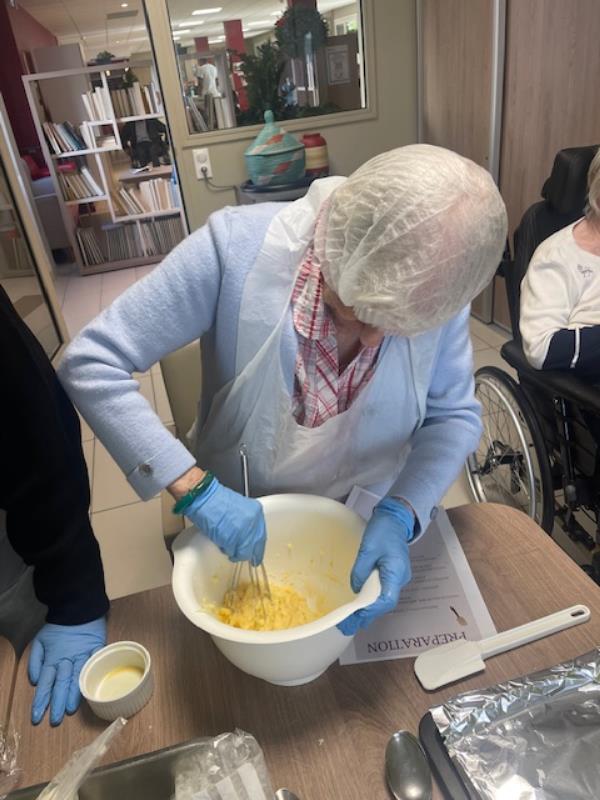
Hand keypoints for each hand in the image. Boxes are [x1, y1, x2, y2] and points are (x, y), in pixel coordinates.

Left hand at [28, 617, 106, 725]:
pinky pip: (95, 663)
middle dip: (57, 703)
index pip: (45, 683)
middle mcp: (67, 659)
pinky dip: (92, 674)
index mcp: (53, 658)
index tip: (37, 717)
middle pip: (61, 683)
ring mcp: (83, 655)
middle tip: (54, 720)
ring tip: (70, 710)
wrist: (78, 607)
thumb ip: (35, 661)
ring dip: (73, 694)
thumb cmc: (58, 627)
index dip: (41, 700)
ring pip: (77, 677)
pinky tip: (92, 687)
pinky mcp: (96, 650)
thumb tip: (36, 680)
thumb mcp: (39, 641)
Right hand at [185, 478, 265, 564]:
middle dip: (249, 553)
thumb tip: (248, 537)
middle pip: (254, 546)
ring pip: (243, 552)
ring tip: (227, 546)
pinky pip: (231, 551)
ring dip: (235, 553)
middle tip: (247, 559)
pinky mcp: (231, 539)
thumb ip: (248, 521)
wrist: (203, 496)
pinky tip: (221, 544)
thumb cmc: (216, 500)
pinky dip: (226, 550)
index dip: (258, 547)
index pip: (261, 535)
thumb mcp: (240, 507)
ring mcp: (243, 531)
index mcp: (256, 512)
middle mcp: (253, 522)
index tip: (257, 553)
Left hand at [338, 498, 413, 635]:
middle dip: (366, 616)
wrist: (396, 518)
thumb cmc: (383, 529)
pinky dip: (370, 602)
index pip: (385, 599)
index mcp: (396, 572)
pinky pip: (382, 592)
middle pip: (384, 603)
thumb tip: (356, 589)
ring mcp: (398, 577)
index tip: (354, 616)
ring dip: (367, 612)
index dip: (370, 610)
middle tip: (347, 627)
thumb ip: (361, 570)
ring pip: (383, 600)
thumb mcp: (367, 548)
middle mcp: (400, 578)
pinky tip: (360, 607)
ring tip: (350, 622)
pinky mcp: (393, 575)